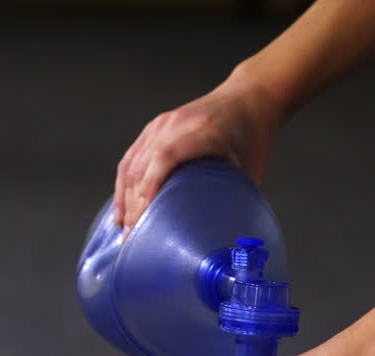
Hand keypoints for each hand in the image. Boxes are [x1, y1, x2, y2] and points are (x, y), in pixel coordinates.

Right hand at [114, 69, 282, 231]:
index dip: (149, 188)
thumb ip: (239, 201)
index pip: (165, 157)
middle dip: (134, 205)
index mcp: (202, 131)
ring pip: (132, 164)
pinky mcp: (154, 128)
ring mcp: (161, 124)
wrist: (248, 98)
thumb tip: (231, 239)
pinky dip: (124, 184)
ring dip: (125, 198)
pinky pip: (131, 157)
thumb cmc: (253, 136)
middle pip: (143, 165)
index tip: (143, 219)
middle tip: (133, 238)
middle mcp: (176, 124)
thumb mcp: (252, 169)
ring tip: (124, 228)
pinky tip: (122, 207)